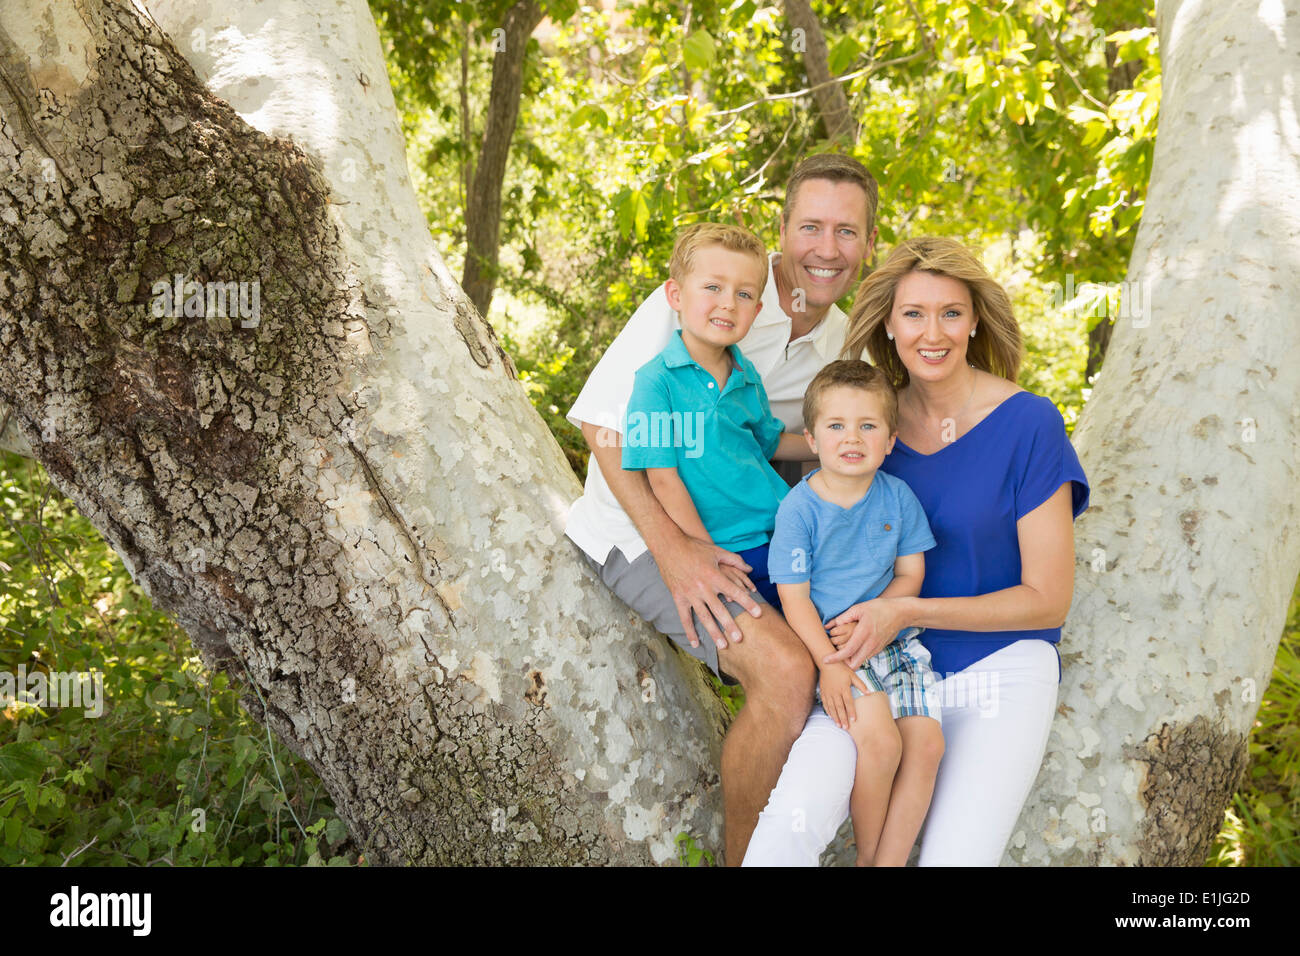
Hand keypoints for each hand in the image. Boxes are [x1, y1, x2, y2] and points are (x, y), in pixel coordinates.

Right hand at [654, 535, 761, 650]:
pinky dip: (689, 631)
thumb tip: (750, 569)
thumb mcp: (716, 551)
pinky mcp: (678, 597)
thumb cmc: (694, 547)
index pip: (735, 592)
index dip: (747, 603)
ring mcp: (690, 594)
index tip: (758, 614)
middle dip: (730, 625)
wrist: (669, 545)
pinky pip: (684, 617)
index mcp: (714, 575)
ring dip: (713, 632)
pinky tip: (696, 643)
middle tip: (740, 639)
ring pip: (704, 617)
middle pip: (720, 609)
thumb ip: (735, 560)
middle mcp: (703, 587)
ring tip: (723, 645)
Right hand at [818, 664, 872, 730]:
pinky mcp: (823, 693)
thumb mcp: (853, 675)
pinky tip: (831, 717)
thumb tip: (870, 693)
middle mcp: (835, 691)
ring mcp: (828, 693)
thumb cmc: (842, 669)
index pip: (848, 702)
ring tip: (839, 725)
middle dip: (843, 718)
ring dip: (835, 717)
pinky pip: (825, 704)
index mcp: (844, 687)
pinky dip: (828, 711)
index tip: (854, 720)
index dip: (851, 711)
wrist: (827, 664)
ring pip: (832, 707)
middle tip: (846, 727)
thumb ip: (861, 685)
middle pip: (839, 707)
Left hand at [823, 598, 907, 669]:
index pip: (848, 651)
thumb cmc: (879, 608)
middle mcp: (871, 643)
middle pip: (854, 663)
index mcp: (864, 633)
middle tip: (834, 656)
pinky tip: (853, 648)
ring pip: (860, 662)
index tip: (825, 660)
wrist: (901, 613)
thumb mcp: (859, 608)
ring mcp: (876, 647)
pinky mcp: (879, 649)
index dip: (835, 658)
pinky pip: (866, 657)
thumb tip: (829, 625)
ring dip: (850, 660)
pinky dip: (857, 656)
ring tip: (842, 651)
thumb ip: (843, 617)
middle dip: (842, 664)